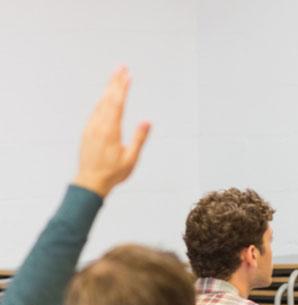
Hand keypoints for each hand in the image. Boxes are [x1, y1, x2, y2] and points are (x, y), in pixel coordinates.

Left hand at [73, 66, 150, 197]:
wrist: (90, 182)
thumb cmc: (112, 173)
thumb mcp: (131, 158)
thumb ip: (139, 138)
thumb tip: (147, 121)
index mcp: (110, 130)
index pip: (117, 103)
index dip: (123, 88)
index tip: (128, 75)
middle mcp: (98, 125)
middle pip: (107, 99)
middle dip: (115, 82)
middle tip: (121, 67)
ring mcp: (91, 127)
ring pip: (100, 103)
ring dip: (108, 90)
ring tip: (115, 78)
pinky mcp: (87, 131)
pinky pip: (95, 111)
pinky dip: (102, 101)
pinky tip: (105, 99)